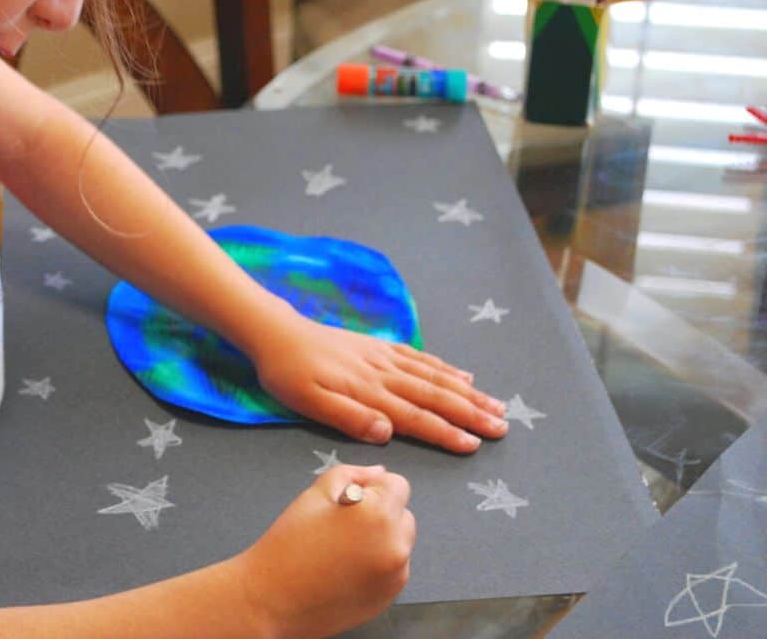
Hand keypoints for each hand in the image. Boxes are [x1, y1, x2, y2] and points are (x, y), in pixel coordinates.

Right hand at [235, 465, 414, 638]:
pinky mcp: (390, 597)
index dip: (373, 487)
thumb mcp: (315, 494)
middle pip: (402, 514)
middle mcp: (395, 546)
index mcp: (379, 516)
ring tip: (344, 547)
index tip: (351, 499)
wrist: (273, 599)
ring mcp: (395, 576)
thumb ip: (352, 474)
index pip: (398, 485)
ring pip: (399, 542)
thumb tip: (378, 473)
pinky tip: (347, 567)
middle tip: (344, 523)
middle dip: (380, 512)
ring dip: (381, 538)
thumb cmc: (289, 543)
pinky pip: (394, 568)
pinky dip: (378, 563)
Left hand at [249, 308, 508, 453]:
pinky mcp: (379, 348)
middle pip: (435, 396)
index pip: (415, 417)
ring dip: (467, 393)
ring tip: (496, 405)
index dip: (446, 432)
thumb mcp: (308, 402)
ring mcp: (384, 358)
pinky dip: (445, 368)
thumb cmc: (288, 375)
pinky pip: (420, 358)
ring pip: (434, 377)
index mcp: (368, 392)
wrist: (277, 333)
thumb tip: (387, 432)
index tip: (474, 445)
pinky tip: (463, 377)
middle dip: (470, 413)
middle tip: (502, 428)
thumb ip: (348, 417)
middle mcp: (384, 374)